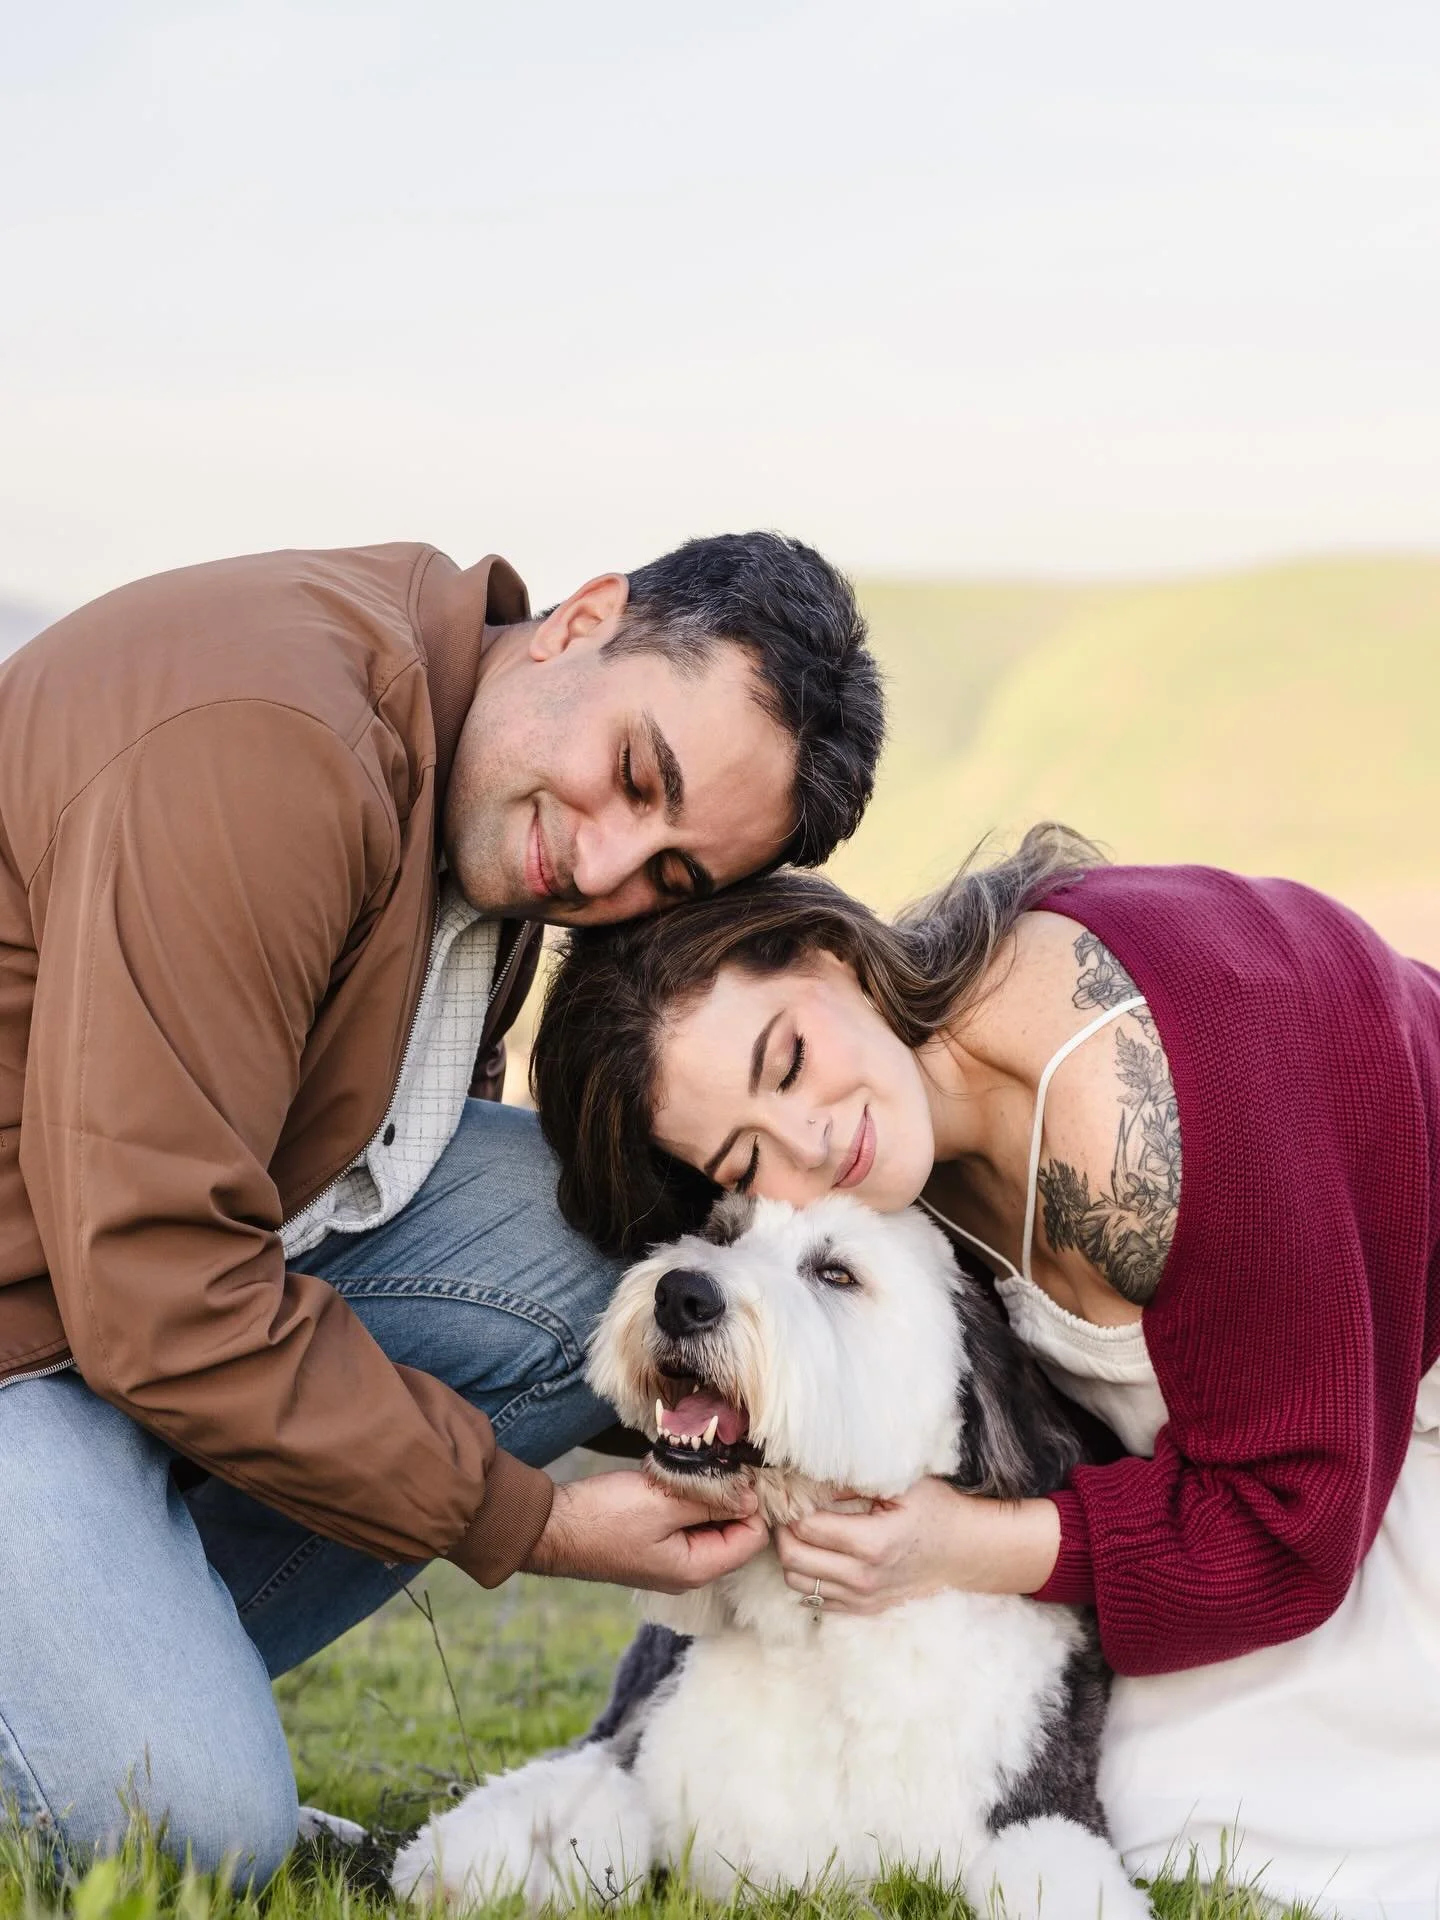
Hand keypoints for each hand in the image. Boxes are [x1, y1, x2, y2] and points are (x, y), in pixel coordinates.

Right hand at [522, 1470, 768, 1592]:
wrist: (553, 1528)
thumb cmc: (605, 1516)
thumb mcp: (664, 1502)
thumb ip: (712, 1501)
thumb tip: (752, 1499)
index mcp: (697, 1569)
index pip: (752, 1538)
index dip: (751, 1503)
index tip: (738, 1471)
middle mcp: (689, 1572)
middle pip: (734, 1533)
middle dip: (728, 1499)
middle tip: (712, 1466)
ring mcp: (671, 1562)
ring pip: (710, 1527)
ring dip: (705, 1499)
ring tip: (686, 1474)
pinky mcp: (655, 1549)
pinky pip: (687, 1526)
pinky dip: (686, 1504)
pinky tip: (670, 1485)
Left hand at [775, 1478, 1060, 1613]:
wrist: (965, 1552)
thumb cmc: (936, 1510)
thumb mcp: (900, 1484)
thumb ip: (853, 1481)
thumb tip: (809, 1475)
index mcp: (873, 1542)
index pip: (807, 1527)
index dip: (792, 1506)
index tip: (791, 1491)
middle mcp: (863, 1577)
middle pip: (793, 1559)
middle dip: (783, 1531)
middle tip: (789, 1509)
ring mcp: (863, 1598)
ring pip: (797, 1583)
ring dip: (791, 1555)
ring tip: (802, 1531)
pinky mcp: (863, 1608)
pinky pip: (815, 1599)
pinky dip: (808, 1576)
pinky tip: (819, 1553)